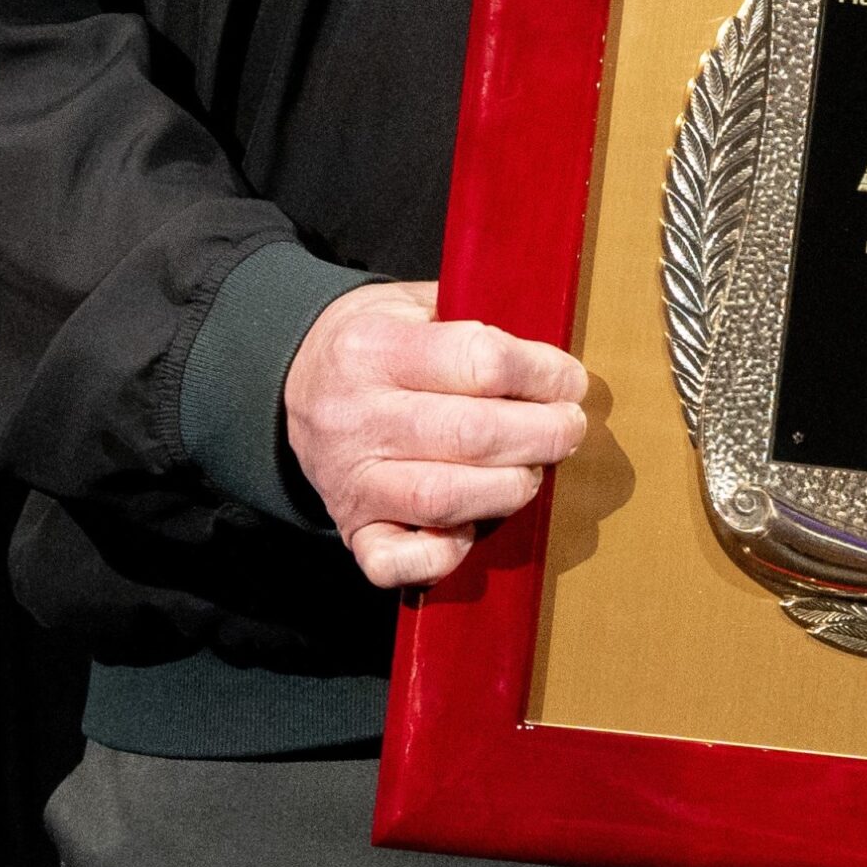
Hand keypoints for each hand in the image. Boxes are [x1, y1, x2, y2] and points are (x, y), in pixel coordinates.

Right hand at [283, 278, 589, 587]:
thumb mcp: (413, 304)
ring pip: (443, 499)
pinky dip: (443, 554)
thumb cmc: (377, 342)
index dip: (542, 374)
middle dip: (542, 434)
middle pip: (470, 434)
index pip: (479, 361)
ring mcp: (349, 478)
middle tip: (568, 428)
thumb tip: (550, 352)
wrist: (295, 382)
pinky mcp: (351, 527)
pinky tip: (471, 528)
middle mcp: (356, 416)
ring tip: (532, 470)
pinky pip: (395, 561)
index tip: (571, 381)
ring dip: (509, 489)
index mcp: (372, 348)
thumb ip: (474, 320)